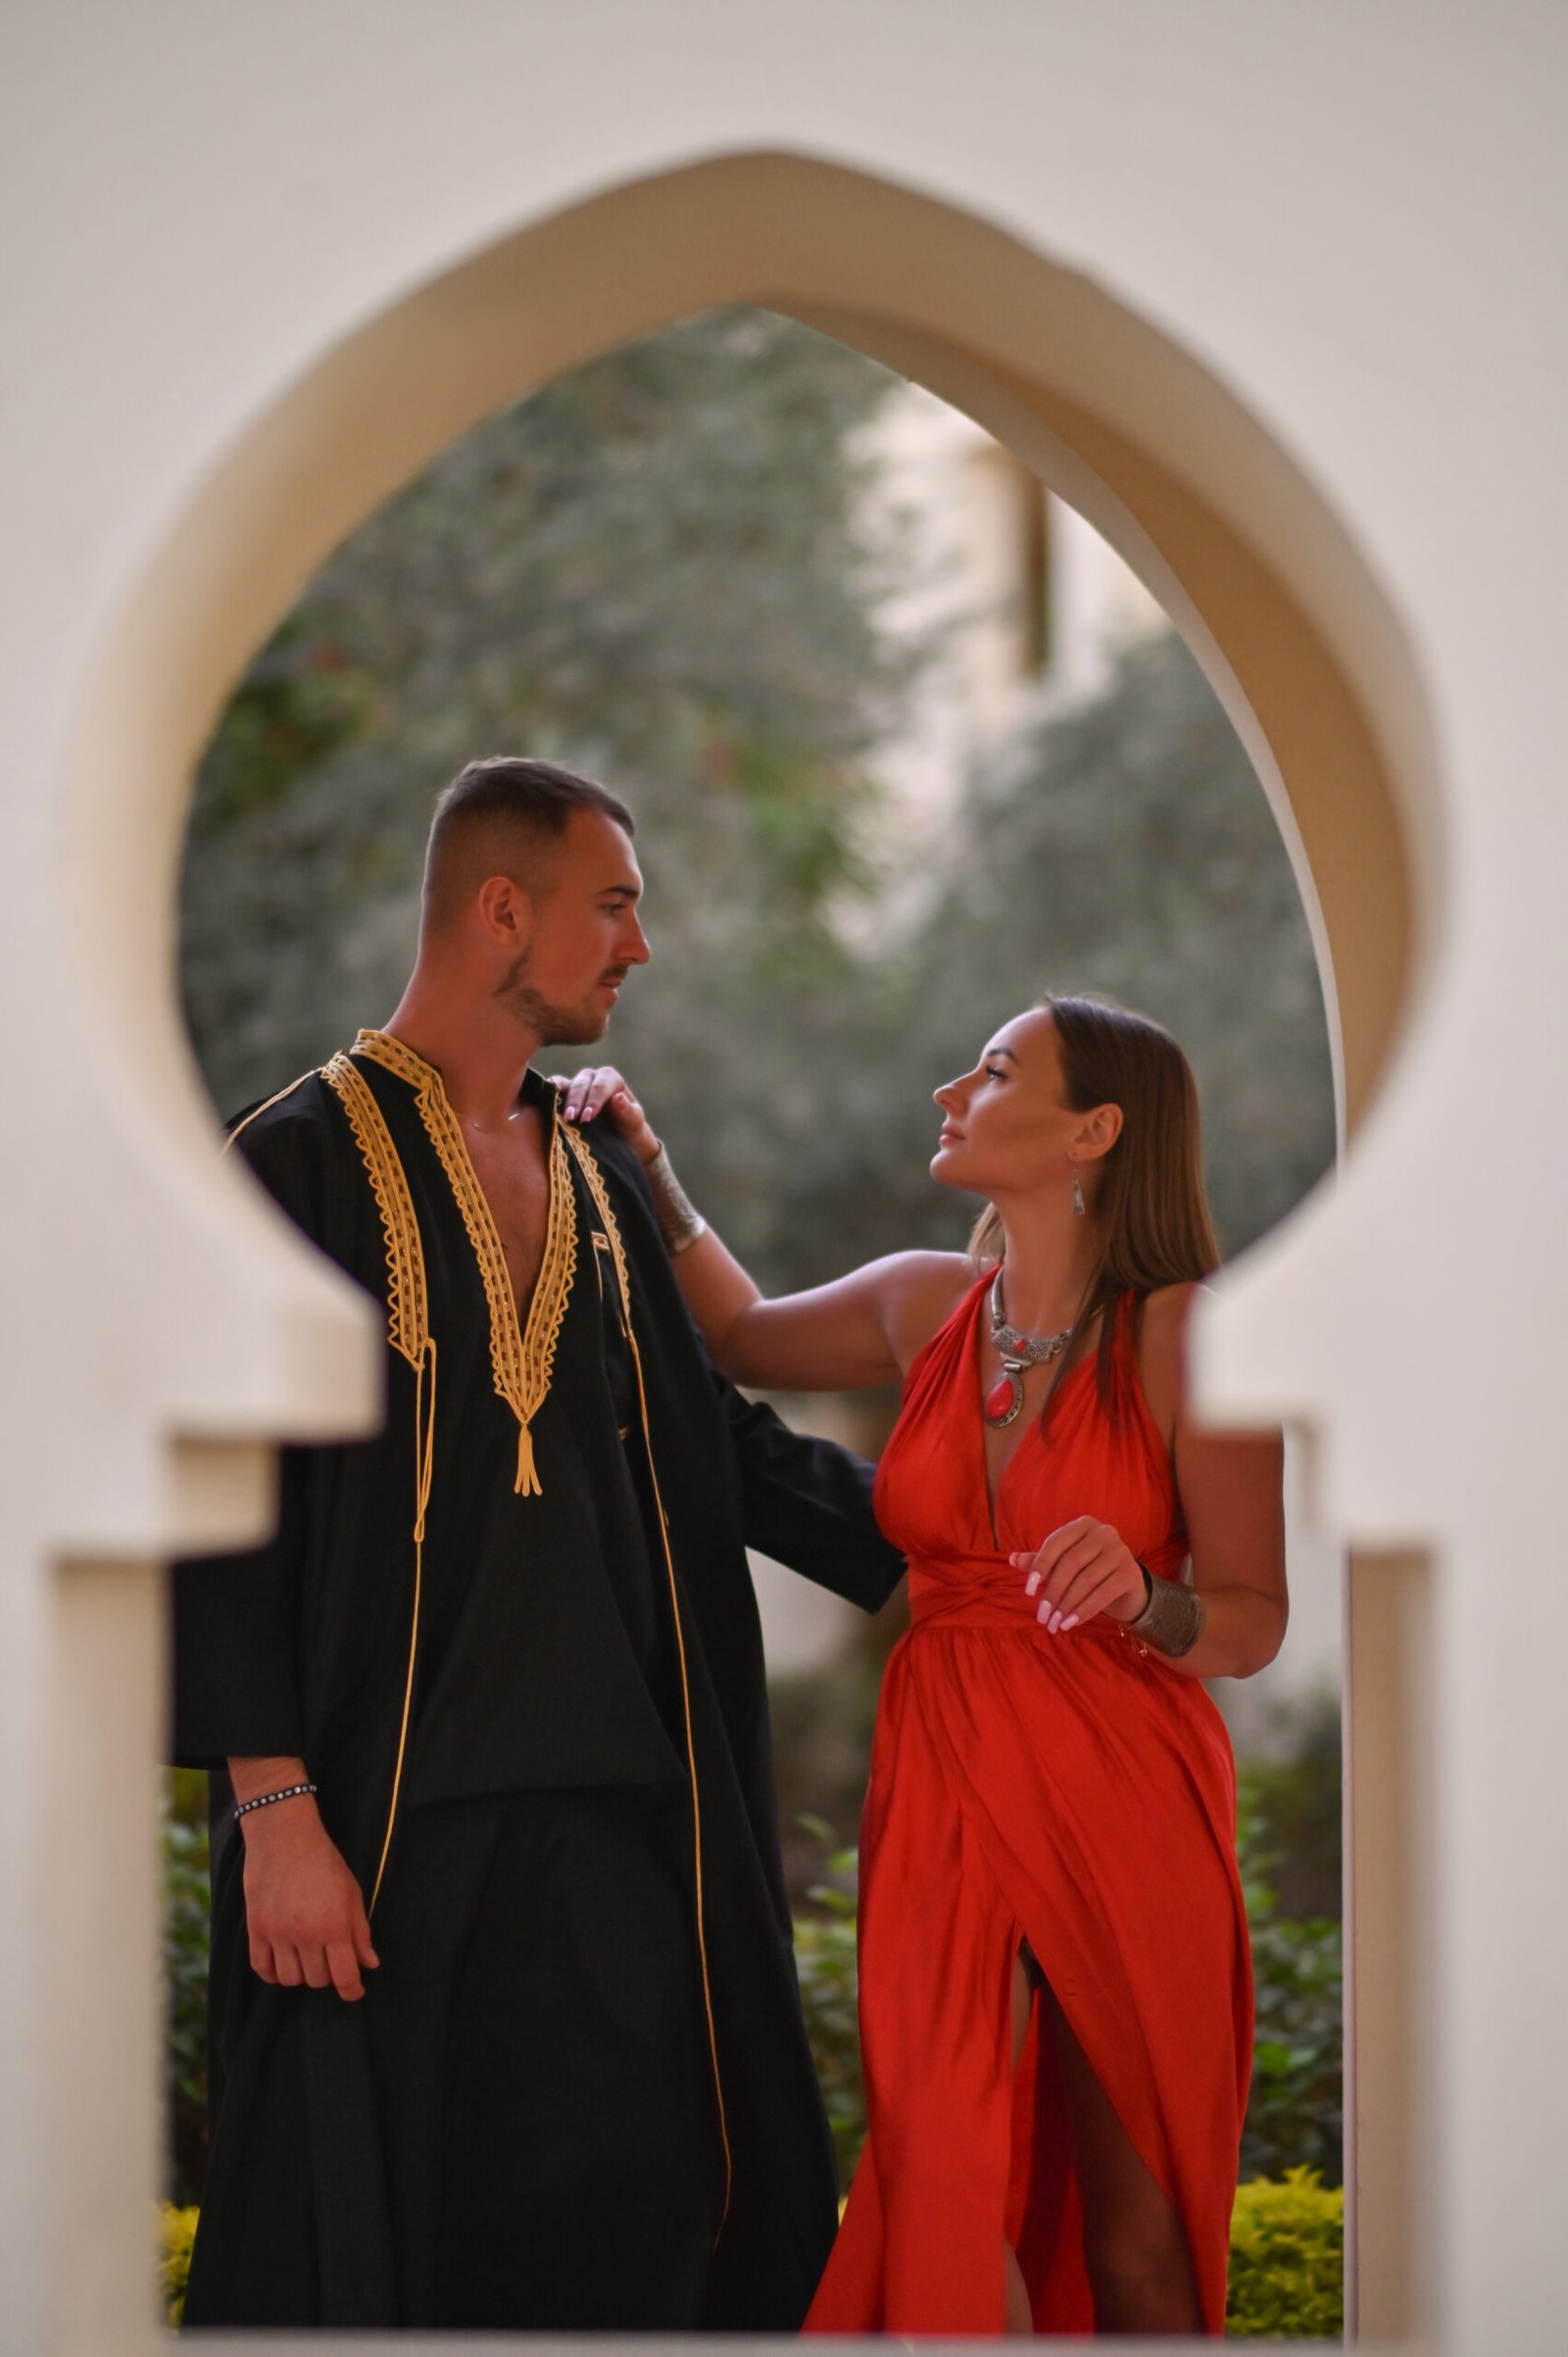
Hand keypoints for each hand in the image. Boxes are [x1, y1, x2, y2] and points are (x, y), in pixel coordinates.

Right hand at [240, 1799, 378, 2001]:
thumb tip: (370, 1963)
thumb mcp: (352, 1892)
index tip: (355, 1992)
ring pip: (290, 1979)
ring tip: (306, 1958)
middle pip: (317, 1980)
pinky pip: (262, 1968)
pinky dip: (273, 1972)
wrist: (285, 1837)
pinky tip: (282, 1962)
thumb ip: (360, 1931)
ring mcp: (278, 1933)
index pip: (344, 1976)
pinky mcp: (256, 1929)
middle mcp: (306, 1934)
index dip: (352, 1990)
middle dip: (327, 1975)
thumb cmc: (324, 1862)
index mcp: (334, 1925)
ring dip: (301, 1974)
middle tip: (329, 1959)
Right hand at [551, 1064, 659, 1167]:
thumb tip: (617, 1098)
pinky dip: (549, 1094)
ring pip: (565, 1084)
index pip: (601, 1086)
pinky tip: (544, 1103)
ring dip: (560, 1098)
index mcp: (611, 1078)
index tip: (587, 1118)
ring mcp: (576, 1084)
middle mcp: (592, 1077)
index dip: (593, 1101)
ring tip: (560, 1115)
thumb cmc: (629, 1128)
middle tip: (571, 1119)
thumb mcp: (634, 1122)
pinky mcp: (564, 1094)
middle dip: (576, 1101)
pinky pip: (554, 1089)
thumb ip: (628, 1111)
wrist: (621, 1138)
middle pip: (581, 1084)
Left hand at [1010, 1517, 1147, 1634]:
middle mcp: (1104, 1532)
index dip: (1040, 1566)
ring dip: (1066, 1606)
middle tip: (1042, 1617)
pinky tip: (1071, 1623)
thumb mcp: (1063, 1563)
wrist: (1126, 1585)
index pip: (1056, 1543)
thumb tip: (1012, 1559)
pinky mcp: (1131, 1573)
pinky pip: (1102, 1594)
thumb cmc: (1088, 1570)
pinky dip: (1084, 1611)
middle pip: (1070, 1564)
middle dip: (1053, 1593)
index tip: (1028, 1592)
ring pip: (1086, 1581)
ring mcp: (1120, 1551)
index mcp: (1083, 1524)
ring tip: (1053, 1624)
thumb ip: (1040, 1561)